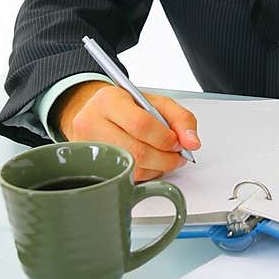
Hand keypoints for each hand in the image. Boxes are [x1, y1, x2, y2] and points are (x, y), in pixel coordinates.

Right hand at [55, 81, 200, 181]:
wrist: (98, 115)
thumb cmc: (128, 108)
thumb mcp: (156, 103)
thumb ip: (180, 118)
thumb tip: (192, 143)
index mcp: (109, 100)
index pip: (141, 125)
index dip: (165, 138)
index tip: (177, 142)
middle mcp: (91, 122)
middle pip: (136, 151)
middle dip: (165, 158)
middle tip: (176, 155)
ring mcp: (87, 147)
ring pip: (131, 168)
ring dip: (156, 168)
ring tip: (163, 158)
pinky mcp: (90, 165)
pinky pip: (123, 177)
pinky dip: (144, 174)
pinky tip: (148, 164)